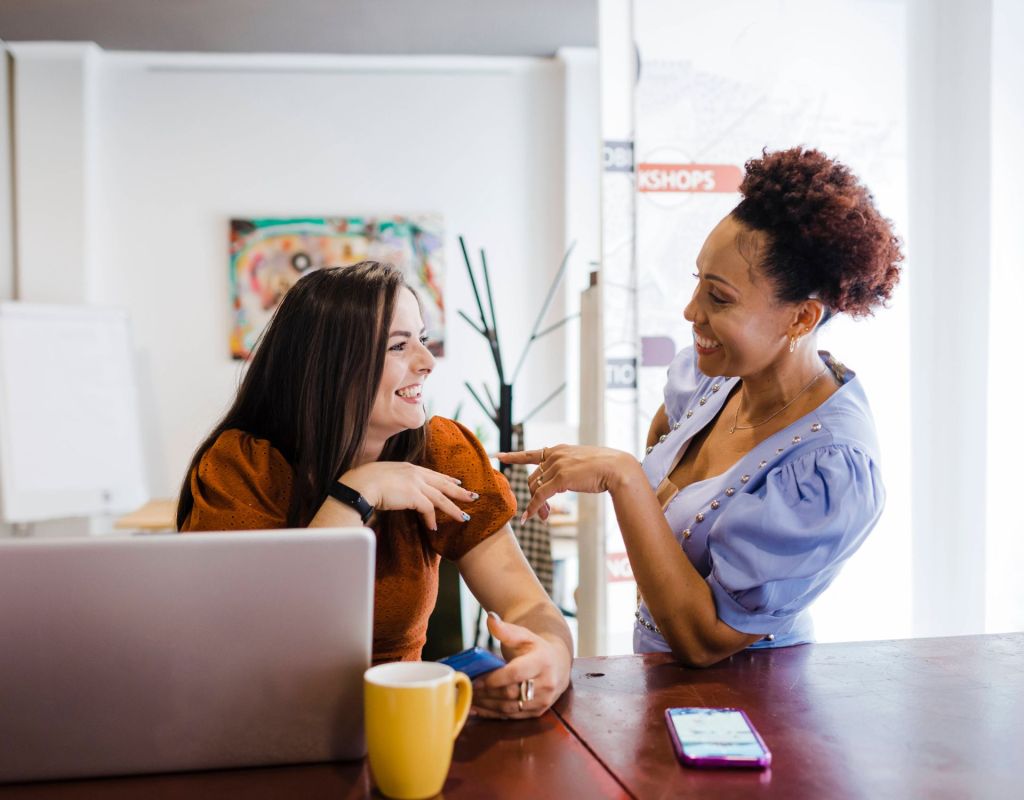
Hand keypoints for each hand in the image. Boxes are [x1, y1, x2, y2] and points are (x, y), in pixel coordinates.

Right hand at [339, 462, 477, 530]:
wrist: (358, 486)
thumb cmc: (363, 483)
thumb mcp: (383, 477)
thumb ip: (395, 482)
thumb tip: (396, 492)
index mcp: (408, 468)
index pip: (432, 474)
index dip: (446, 479)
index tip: (456, 483)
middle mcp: (414, 473)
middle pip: (443, 483)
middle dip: (459, 491)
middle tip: (472, 497)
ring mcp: (415, 484)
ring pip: (441, 498)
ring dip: (453, 509)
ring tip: (464, 518)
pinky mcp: (413, 496)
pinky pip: (429, 509)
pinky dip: (432, 519)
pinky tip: (434, 527)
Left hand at [471, 612, 570, 719]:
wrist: (557, 664)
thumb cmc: (536, 648)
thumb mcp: (524, 635)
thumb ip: (505, 629)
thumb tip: (490, 618)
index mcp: (543, 662)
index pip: (515, 673)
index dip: (494, 679)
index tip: (475, 679)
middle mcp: (546, 683)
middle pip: (511, 693)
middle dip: (486, 693)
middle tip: (467, 689)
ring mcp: (543, 701)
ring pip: (510, 708)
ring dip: (487, 705)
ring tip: (469, 699)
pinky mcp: (538, 712)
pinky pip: (512, 717)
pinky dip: (492, 714)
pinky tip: (477, 709)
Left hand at [498, 445, 637, 522]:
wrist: (617, 468)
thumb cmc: (605, 467)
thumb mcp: (581, 463)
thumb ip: (566, 469)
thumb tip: (557, 484)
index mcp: (559, 450)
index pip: (531, 453)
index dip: (513, 456)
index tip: (498, 456)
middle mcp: (555, 455)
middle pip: (533, 479)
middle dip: (533, 497)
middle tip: (541, 515)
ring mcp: (557, 465)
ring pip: (535, 489)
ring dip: (536, 506)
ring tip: (542, 518)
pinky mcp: (560, 479)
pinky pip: (540, 496)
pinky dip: (533, 508)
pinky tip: (529, 519)